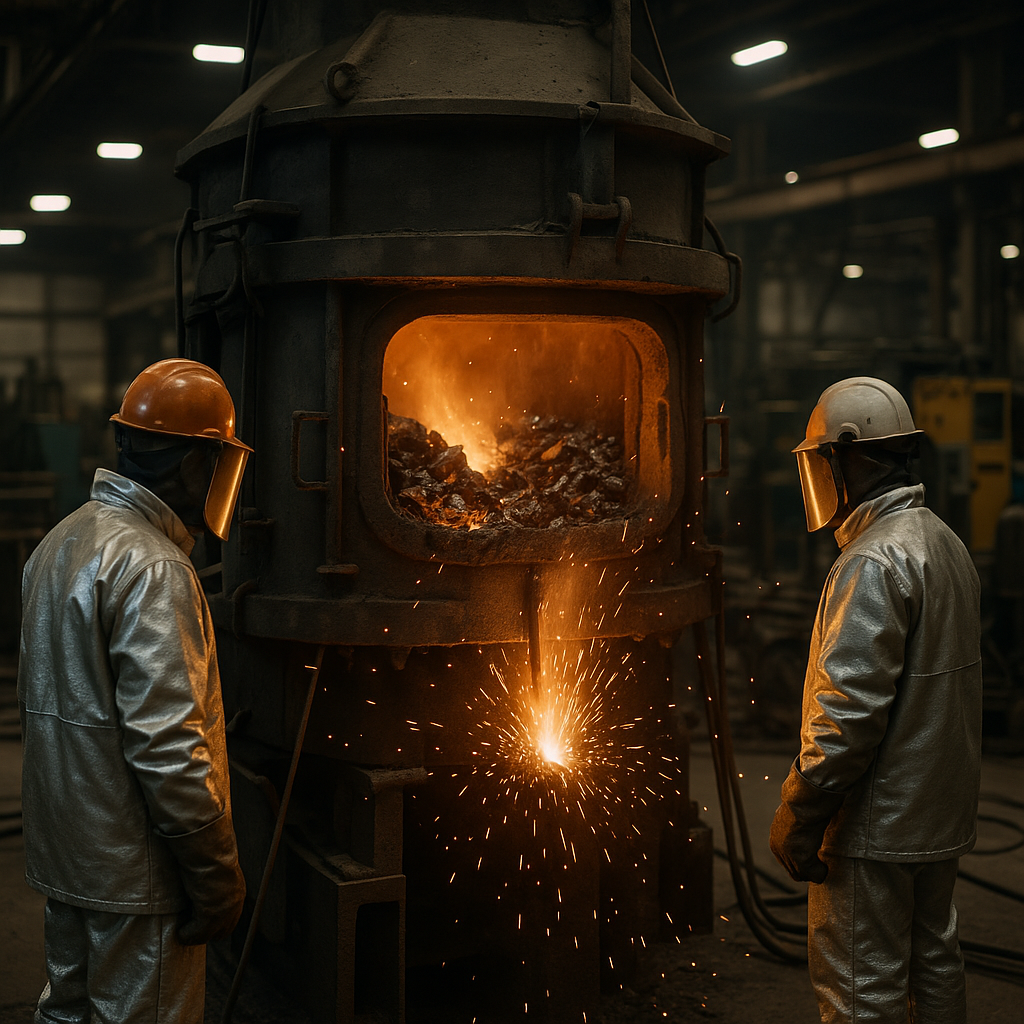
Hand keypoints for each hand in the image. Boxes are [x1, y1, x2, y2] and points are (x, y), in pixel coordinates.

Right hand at [163, 814, 246, 944]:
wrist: (207, 850)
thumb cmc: (208, 855)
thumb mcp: (217, 871)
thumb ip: (216, 883)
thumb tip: (204, 888)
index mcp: (237, 892)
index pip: (231, 919)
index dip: (216, 924)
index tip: (201, 922)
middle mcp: (234, 904)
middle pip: (223, 931)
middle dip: (207, 932)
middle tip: (190, 928)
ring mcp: (223, 911)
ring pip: (208, 935)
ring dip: (194, 935)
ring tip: (183, 931)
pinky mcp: (210, 915)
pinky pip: (196, 934)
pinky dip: (186, 935)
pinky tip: (179, 931)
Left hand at [770, 802, 829, 882]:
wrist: (804, 804)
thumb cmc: (801, 805)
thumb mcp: (790, 815)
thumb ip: (791, 824)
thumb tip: (791, 816)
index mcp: (775, 840)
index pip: (786, 861)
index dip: (799, 863)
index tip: (811, 859)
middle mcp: (779, 850)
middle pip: (793, 872)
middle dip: (807, 870)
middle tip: (819, 865)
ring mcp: (789, 857)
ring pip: (803, 875)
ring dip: (814, 872)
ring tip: (823, 865)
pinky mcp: (802, 861)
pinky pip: (816, 876)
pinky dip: (822, 872)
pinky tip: (826, 865)